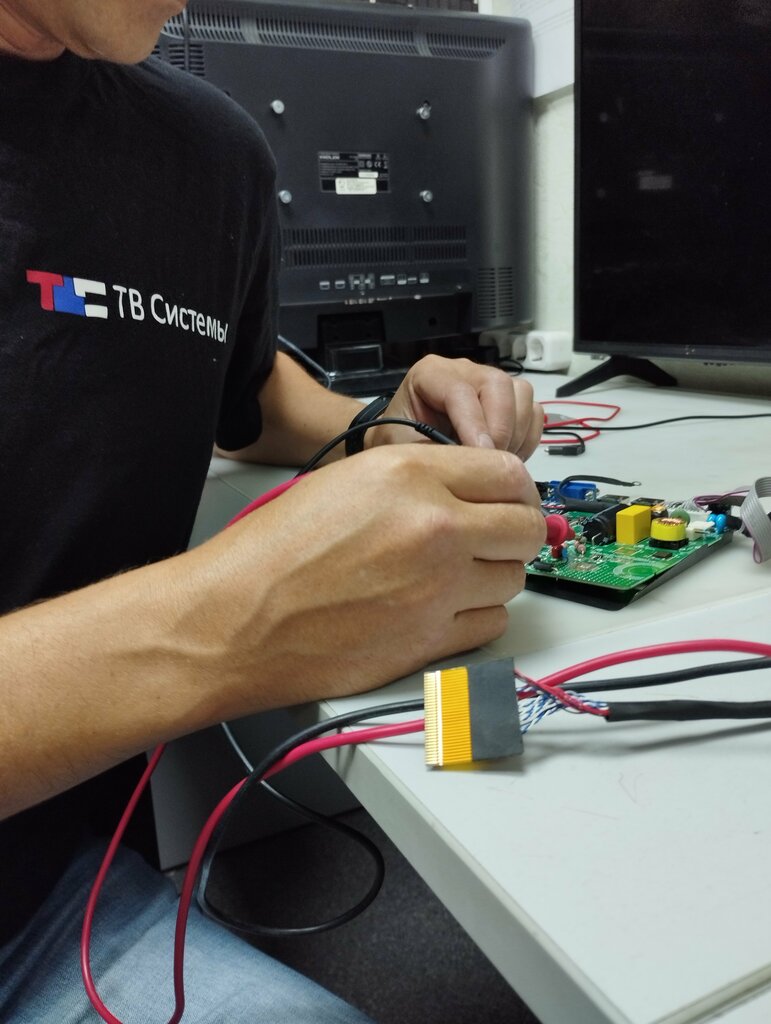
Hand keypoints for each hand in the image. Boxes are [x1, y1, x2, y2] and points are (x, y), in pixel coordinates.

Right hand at [188, 443, 545, 711]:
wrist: (237, 618)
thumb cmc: (273, 552)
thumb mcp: (347, 481)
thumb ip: (418, 478)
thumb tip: (469, 491)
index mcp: (409, 474)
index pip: (508, 471)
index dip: (514, 488)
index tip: (508, 499)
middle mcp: (434, 527)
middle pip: (524, 527)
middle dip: (514, 531)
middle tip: (493, 538)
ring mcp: (438, 588)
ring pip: (513, 578)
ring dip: (493, 575)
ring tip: (456, 575)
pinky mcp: (431, 640)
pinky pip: (491, 623)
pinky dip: (477, 615)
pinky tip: (444, 608)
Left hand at [365, 355, 543, 460]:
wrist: (404, 442)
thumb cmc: (400, 442)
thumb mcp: (406, 449)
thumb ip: (437, 453)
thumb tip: (472, 464)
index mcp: (431, 373)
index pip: (460, 391)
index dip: (474, 426)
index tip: (481, 457)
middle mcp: (463, 371)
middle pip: (499, 385)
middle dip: (501, 429)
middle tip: (491, 463)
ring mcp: (488, 382)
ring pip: (521, 395)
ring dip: (516, 435)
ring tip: (495, 463)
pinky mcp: (509, 400)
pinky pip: (533, 413)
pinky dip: (526, 438)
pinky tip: (505, 457)